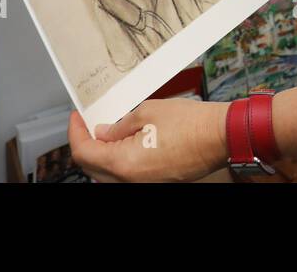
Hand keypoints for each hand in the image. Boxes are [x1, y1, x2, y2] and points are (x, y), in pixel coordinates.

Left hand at [68, 100, 227, 181]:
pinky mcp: (155, 182)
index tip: (76, 118)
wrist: (220, 137)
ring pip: (108, 175)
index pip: (84, 153)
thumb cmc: (191, 124)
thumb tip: (104, 132)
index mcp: (124, 163)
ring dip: (101, 155)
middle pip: (92, 168)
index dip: (75, 133)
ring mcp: (143, 184)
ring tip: (105, 131)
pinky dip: (118, 160)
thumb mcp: (147, 112)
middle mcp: (131, 180)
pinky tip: (124, 142)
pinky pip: (126, 176)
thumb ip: (120, 125)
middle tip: (87, 124)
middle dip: (85, 145)